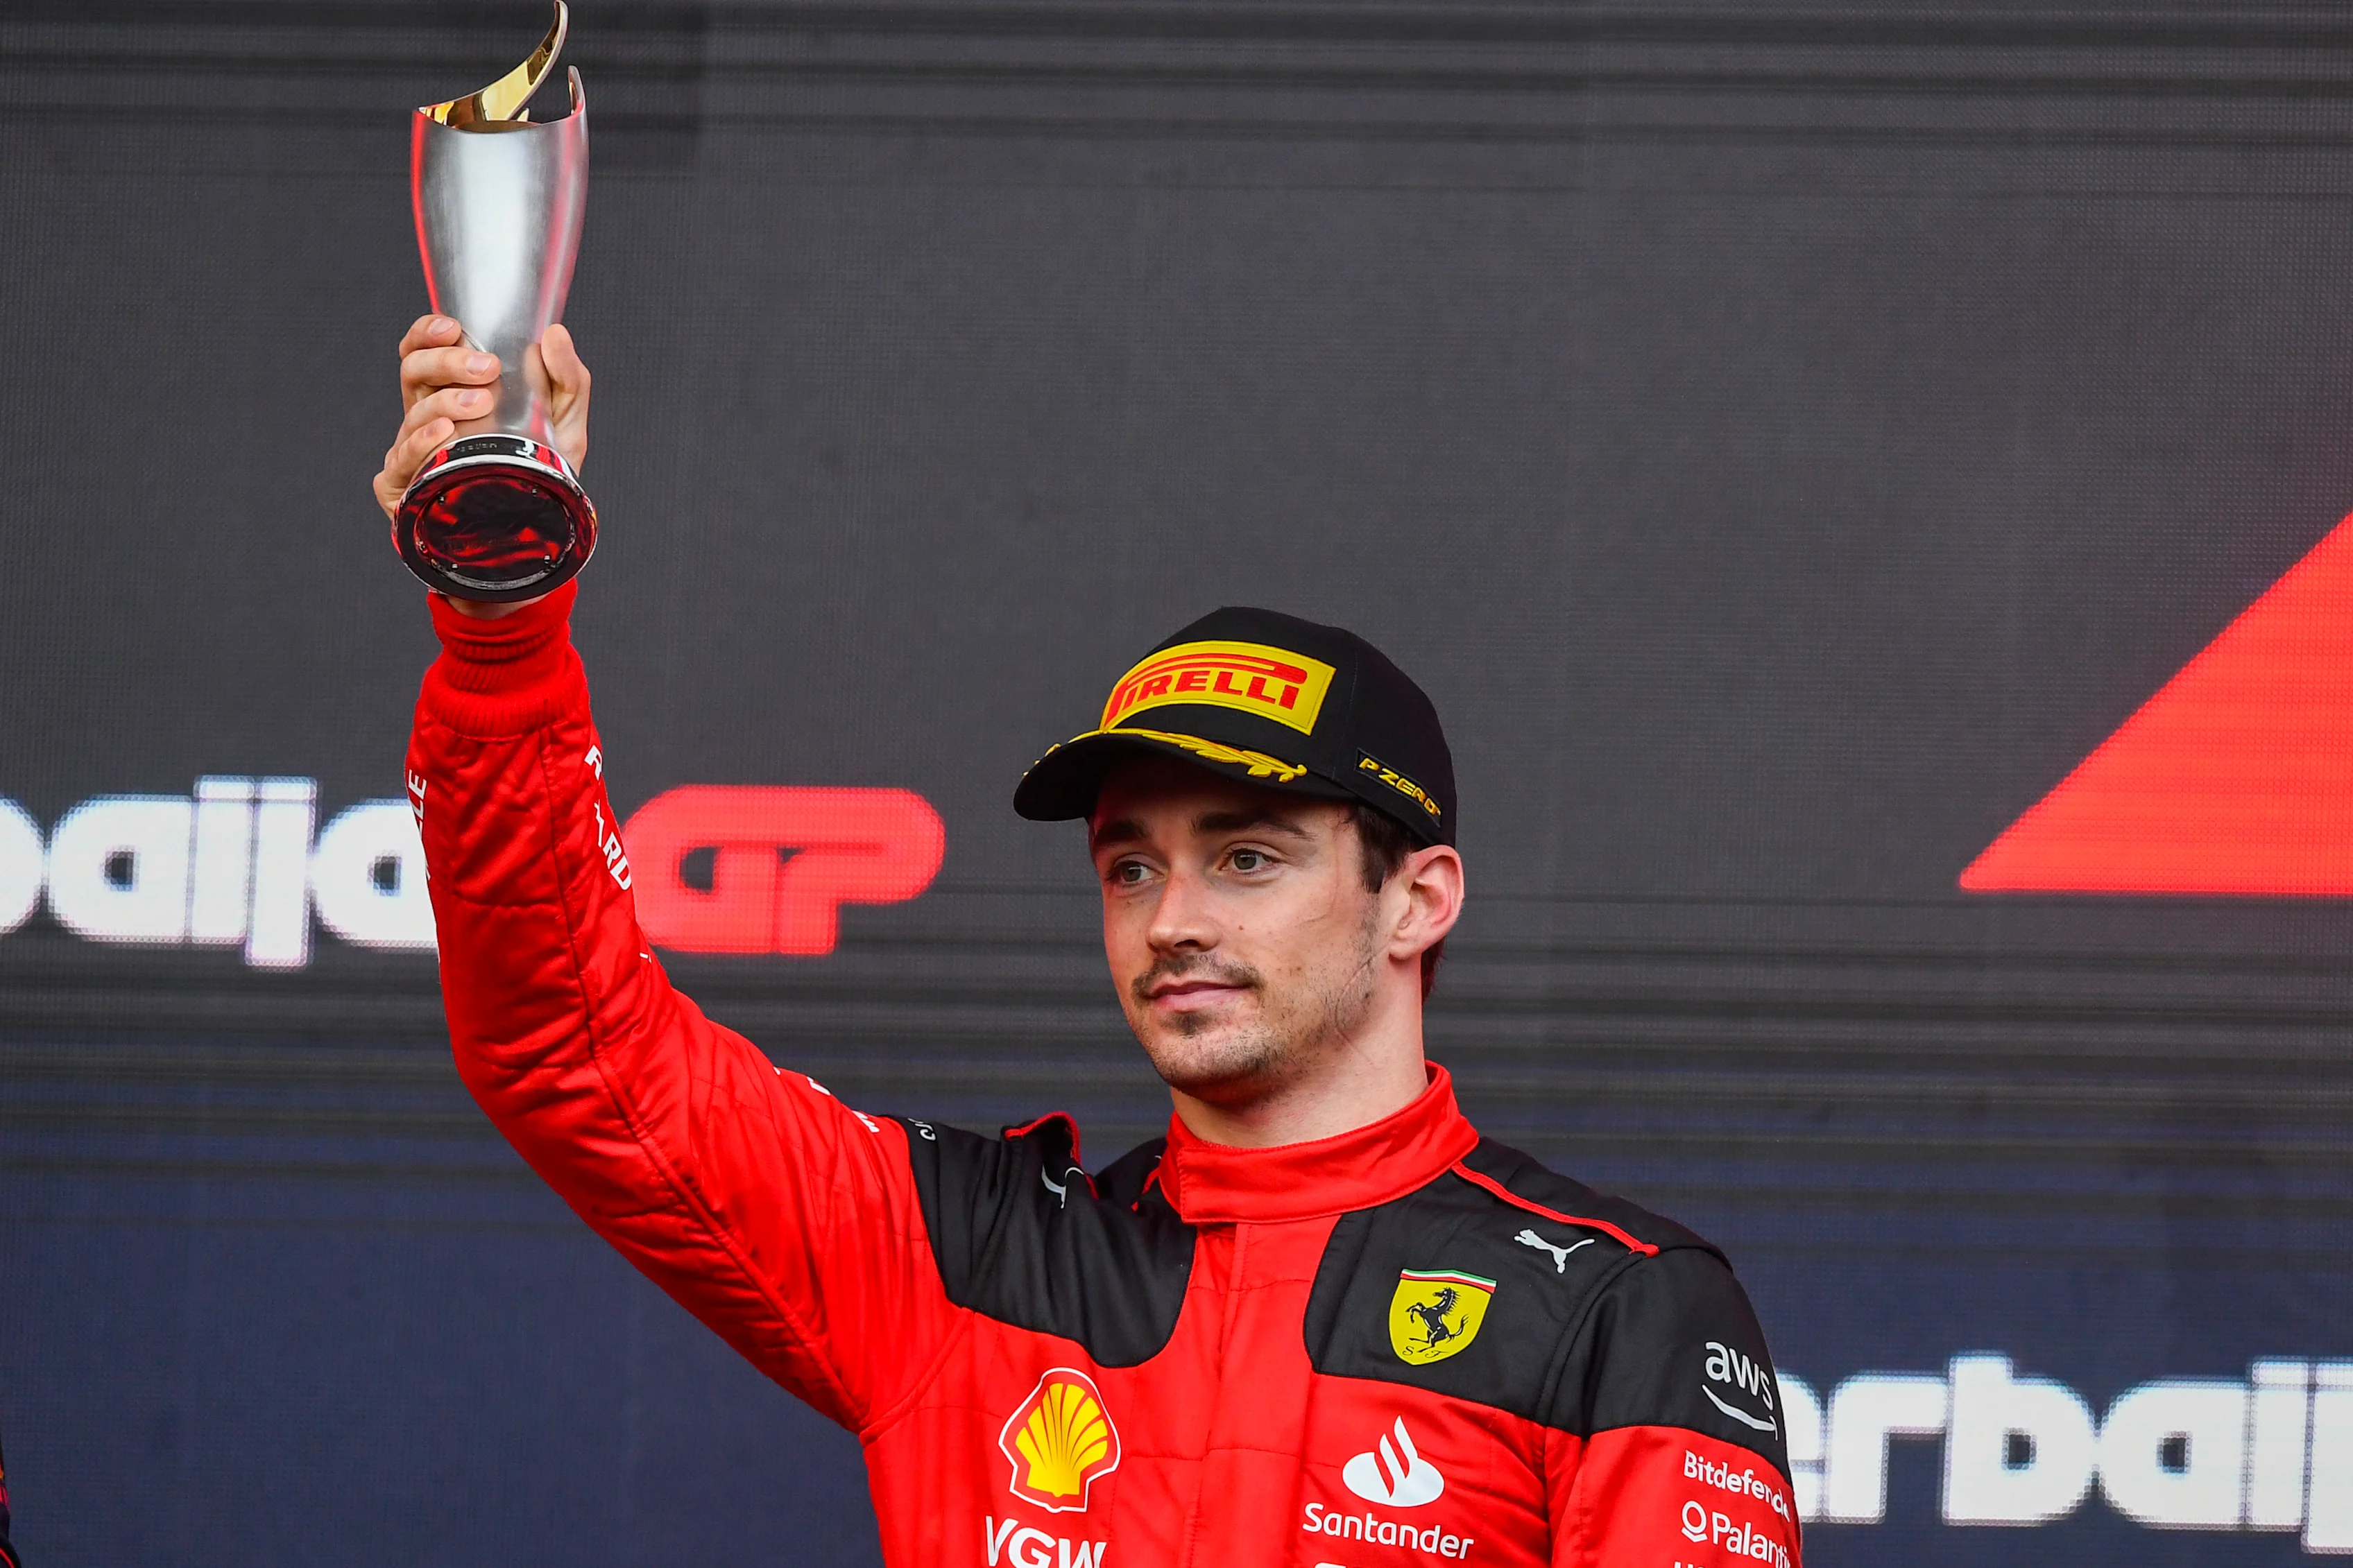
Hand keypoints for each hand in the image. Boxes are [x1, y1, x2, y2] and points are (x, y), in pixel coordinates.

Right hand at [373, 315, 590, 617]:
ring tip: (479, 403)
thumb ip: (569, 380)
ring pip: (411, 414)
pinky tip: (444, 434)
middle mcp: (425, 418)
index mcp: (451, 393)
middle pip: (414, 372)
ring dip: (444, 402)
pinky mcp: (405, 490)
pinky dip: (421, 444)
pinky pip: (402, 462)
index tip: (454, 328)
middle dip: (447, 363)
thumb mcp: (565, 425)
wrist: (531, 538)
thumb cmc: (538, 472)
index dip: (427, 333)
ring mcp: (412, 453)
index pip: (423, 350)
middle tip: (487, 370)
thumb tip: (555, 334)